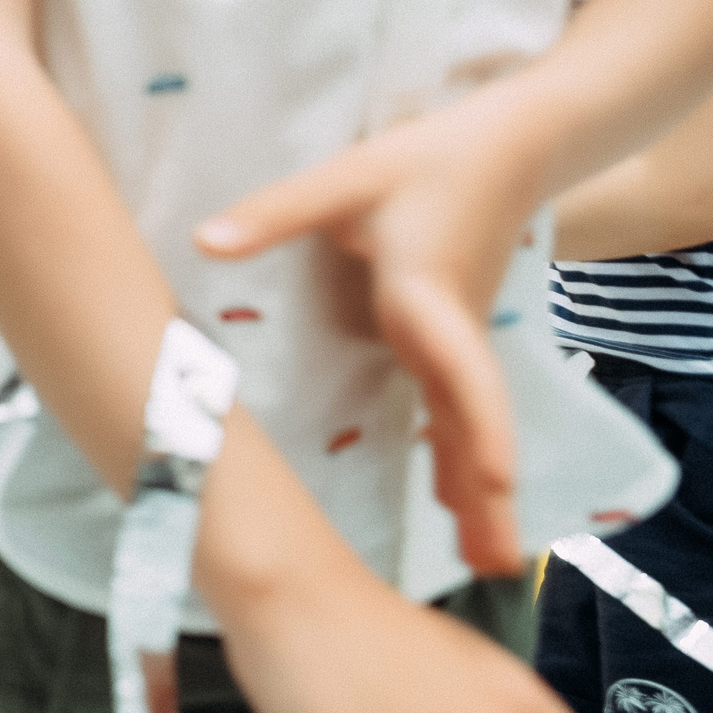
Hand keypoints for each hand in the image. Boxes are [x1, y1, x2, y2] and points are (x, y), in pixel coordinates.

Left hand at [195, 97, 542, 574]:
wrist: (507, 148)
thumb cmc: (424, 160)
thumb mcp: (345, 179)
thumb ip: (275, 213)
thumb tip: (205, 240)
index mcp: (429, 298)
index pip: (461, 373)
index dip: (479, 429)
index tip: (493, 482)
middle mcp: (452, 332)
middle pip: (474, 424)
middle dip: (486, 493)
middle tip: (497, 564)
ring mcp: (457, 343)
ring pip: (470, 428)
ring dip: (476, 493)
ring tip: (488, 563)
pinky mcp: (451, 343)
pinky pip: (458, 415)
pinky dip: (460, 463)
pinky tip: (456, 511)